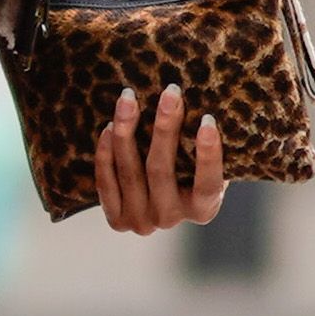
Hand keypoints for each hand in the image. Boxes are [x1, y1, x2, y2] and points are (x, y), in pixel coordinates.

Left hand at [91, 86, 228, 235]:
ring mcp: (141, 222)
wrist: (159, 198)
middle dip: (165, 128)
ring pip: (130, 173)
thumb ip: (207, 146)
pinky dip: (106, 153)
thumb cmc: (190, 169)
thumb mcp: (204, 163)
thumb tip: (207, 101)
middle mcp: (170, 219)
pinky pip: (106, 182)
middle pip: (162, 172)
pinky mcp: (116, 219)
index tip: (208, 121)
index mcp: (203, 210)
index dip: (208, 155)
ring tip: (129, 99)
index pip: (208, 185)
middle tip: (170, 93)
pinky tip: (109, 127)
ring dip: (127, 131)